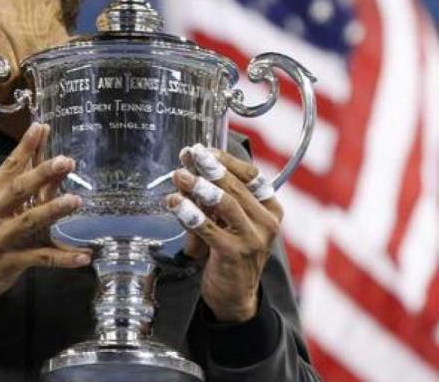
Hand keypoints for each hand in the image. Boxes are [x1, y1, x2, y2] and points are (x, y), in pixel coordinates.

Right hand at [0, 122, 91, 303]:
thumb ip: (22, 188)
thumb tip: (52, 162)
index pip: (7, 167)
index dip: (24, 147)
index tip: (41, 128)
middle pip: (17, 190)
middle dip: (41, 174)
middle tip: (66, 161)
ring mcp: (0, 238)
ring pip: (29, 221)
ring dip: (53, 210)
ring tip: (76, 201)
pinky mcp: (11, 262)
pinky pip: (40, 258)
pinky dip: (63, 258)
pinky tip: (83, 256)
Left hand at [167, 145, 282, 322]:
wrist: (234, 296)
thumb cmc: (228, 251)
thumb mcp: (225, 221)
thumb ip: (211, 197)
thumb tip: (186, 167)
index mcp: (270, 209)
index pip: (251, 175)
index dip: (225, 160)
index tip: (203, 150)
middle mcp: (267, 222)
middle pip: (236, 186)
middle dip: (209, 169)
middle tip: (189, 155)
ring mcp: (254, 239)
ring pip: (225, 204)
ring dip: (199, 187)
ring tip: (179, 176)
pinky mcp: (235, 254)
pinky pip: (209, 228)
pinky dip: (190, 213)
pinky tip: (175, 203)